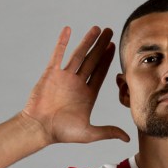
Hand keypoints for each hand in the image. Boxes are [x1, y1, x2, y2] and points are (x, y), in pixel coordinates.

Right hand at [19, 26, 128, 144]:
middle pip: (92, 60)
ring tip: (97, 28)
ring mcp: (64, 77)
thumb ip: (108, 132)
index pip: (100, 73)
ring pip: (78, 55)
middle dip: (101, 46)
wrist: (39, 128)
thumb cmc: (61, 133)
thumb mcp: (89, 133)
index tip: (114, 47)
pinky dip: (62, 42)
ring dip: (87, 41)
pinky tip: (69, 29)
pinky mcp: (51, 73)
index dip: (107, 60)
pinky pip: (57, 54)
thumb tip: (127, 138)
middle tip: (110, 31)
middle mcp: (77, 83)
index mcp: (87, 95)